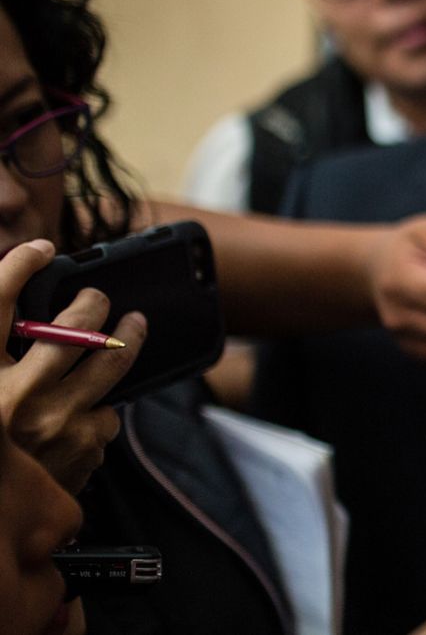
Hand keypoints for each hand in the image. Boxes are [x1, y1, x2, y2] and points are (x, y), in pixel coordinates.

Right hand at [0, 240, 145, 492]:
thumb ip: (0, 357)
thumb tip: (22, 322)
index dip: (17, 267)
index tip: (39, 249)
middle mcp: (11, 398)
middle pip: (74, 326)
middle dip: (94, 302)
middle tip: (100, 297)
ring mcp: (52, 426)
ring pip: (111, 363)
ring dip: (126, 339)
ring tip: (134, 324)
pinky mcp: (81, 453)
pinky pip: (106, 415)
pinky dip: (98, 410)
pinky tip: (86, 412)